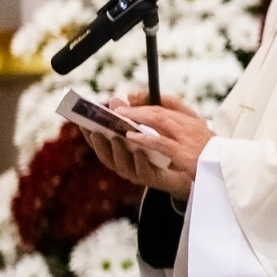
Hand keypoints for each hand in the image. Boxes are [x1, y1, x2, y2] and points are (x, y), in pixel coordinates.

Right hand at [83, 93, 213, 199]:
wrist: (195, 165)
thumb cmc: (171, 141)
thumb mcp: (158, 121)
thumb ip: (142, 109)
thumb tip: (124, 97)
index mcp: (122, 148)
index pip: (101, 141)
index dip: (89, 132)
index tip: (81, 120)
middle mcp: (126, 161)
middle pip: (105, 154)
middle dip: (97, 141)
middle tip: (93, 128)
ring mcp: (137, 171)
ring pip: (121, 164)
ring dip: (117, 150)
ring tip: (115, 136)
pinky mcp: (152, 178)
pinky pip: (143, 171)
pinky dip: (140, 160)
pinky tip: (140, 151)